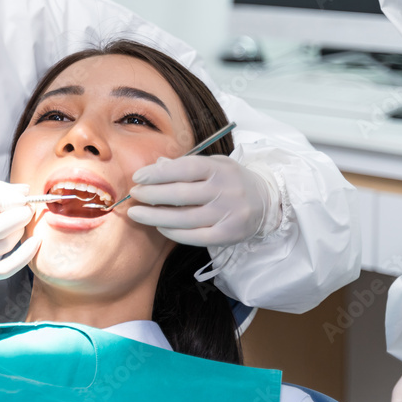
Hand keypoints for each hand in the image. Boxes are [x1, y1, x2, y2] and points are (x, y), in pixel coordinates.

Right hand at [0, 181, 40, 294]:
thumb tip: (23, 189)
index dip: (10, 198)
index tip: (21, 195)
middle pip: (0, 226)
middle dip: (20, 213)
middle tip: (26, 207)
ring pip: (6, 243)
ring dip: (20, 229)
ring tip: (19, 222)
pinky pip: (9, 267)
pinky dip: (26, 254)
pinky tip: (34, 242)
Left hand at [125, 155, 275, 246]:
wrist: (267, 202)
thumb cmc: (231, 180)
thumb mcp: (214, 164)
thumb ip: (186, 165)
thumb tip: (156, 164)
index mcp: (219, 169)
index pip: (184, 169)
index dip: (158, 174)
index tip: (138, 178)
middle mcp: (225, 191)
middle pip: (180, 195)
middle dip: (152, 195)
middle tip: (134, 196)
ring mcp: (227, 214)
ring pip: (184, 218)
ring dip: (155, 217)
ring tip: (137, 214)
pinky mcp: (227, 235)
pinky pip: (194, 236)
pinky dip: (173, 232)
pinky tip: (159, 227)